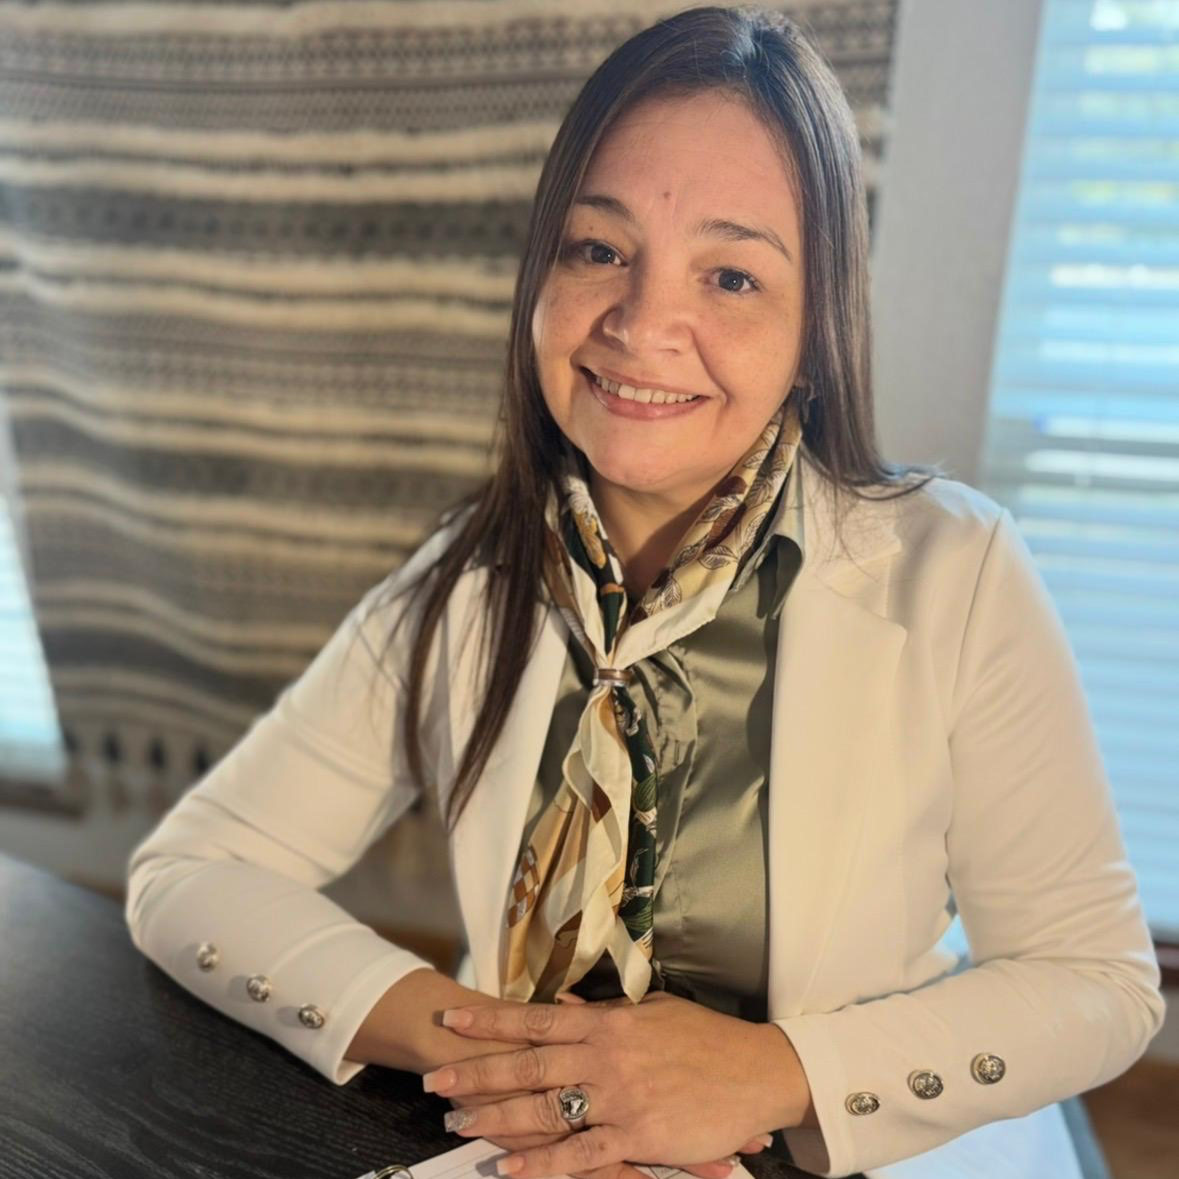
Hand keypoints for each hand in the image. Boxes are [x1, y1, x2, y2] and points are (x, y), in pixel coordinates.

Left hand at [423, 990, 809, 1178]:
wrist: (757, 1070)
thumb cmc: (707, 1038)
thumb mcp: (654, 1012)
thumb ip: (607, 1013)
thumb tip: (569, 1009)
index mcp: (608, 1023)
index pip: (536, 1020)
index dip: (491, 1021)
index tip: (452, 1021)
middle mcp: (605, 1056)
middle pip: (527, 1064)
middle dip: (476, 1072)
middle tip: (435, 1081)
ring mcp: (618, 1097)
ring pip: (544, 1108)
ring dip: (496, 1118)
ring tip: (458, 1125)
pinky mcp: (636, 1136)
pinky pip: (579, 1154)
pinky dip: (542, 1163)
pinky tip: (510, 1169)